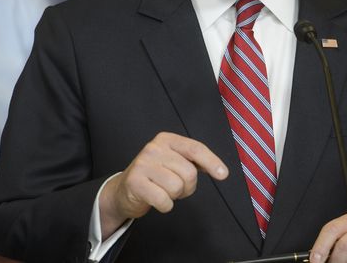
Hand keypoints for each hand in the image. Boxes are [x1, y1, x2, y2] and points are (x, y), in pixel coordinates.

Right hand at [99, 131, 227, 236]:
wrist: (123, 190)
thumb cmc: (154, 176)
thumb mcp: (173, 161)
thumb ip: (193, 161)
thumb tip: (219, 170)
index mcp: (166, 140)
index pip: (195, 148)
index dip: (211, 162)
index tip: (223, 174)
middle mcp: (154, 148)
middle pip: (189, 172)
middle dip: (187, 186)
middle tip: (175, 187)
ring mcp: (143, 164)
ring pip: (177, 187)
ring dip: (175, 196)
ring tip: (163, 190)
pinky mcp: (135, 182)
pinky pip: (164, 200)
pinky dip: (165, 205)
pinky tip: (156, 199)